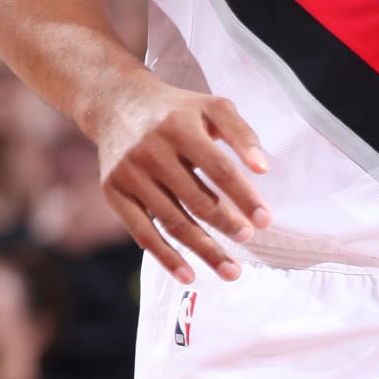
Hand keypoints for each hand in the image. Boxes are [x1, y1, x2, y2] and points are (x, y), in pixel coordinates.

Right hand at [96, 78, 270, 283]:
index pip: (219, 169)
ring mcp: (129, 173)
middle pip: (196, 199)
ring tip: (231, 270)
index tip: (265, 221)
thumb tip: (262, 169)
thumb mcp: (211, 107)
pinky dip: (166, 257)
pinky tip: (188, 275)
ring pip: (172, 221)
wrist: (116, 103)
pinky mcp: (113, 191)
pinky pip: (142, 232)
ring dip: (204, 250)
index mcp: (180, 127)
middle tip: (247, 239)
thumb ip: (242, 133)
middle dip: (226, 224)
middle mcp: (151, 150)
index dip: (244, 197)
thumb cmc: (176, 110)